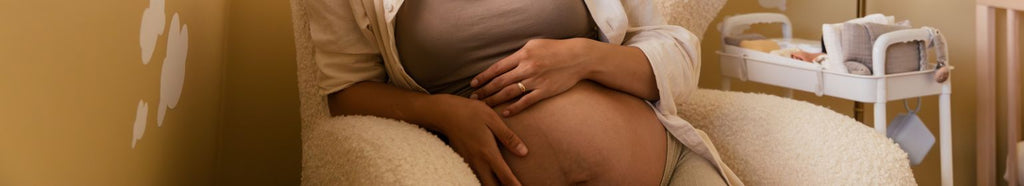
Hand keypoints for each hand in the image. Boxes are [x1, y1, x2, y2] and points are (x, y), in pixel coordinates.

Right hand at [427, 94, 527, 185]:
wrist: (444, 113)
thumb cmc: (470, 112)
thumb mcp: (493, 120)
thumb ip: (508, 137)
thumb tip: (524, 152)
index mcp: (488, 153)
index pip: (505, 177)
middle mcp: (478, 162)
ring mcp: (469, 163)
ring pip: (482, 183)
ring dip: (493, 185)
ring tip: (503, 183)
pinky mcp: (463, 161)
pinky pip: (475, 177)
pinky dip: (484, 181)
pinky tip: (491, 178)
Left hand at [471, 38, 599, 115]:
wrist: (578, 57)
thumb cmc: (556, 49)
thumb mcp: (535, 45)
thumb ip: (519, 55)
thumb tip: (504, 65)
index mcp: (523, 54)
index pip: (497, 67)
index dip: (484, 77)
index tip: (474, 84)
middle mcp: (527, 67)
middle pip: (500, 81)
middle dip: (485, 90)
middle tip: (474, 98)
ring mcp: (536, 80)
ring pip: (510, 92)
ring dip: (495, 100)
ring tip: (484, 106)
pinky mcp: (545, 91)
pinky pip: (526, 101)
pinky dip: (515, 108)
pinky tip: (505, 113)